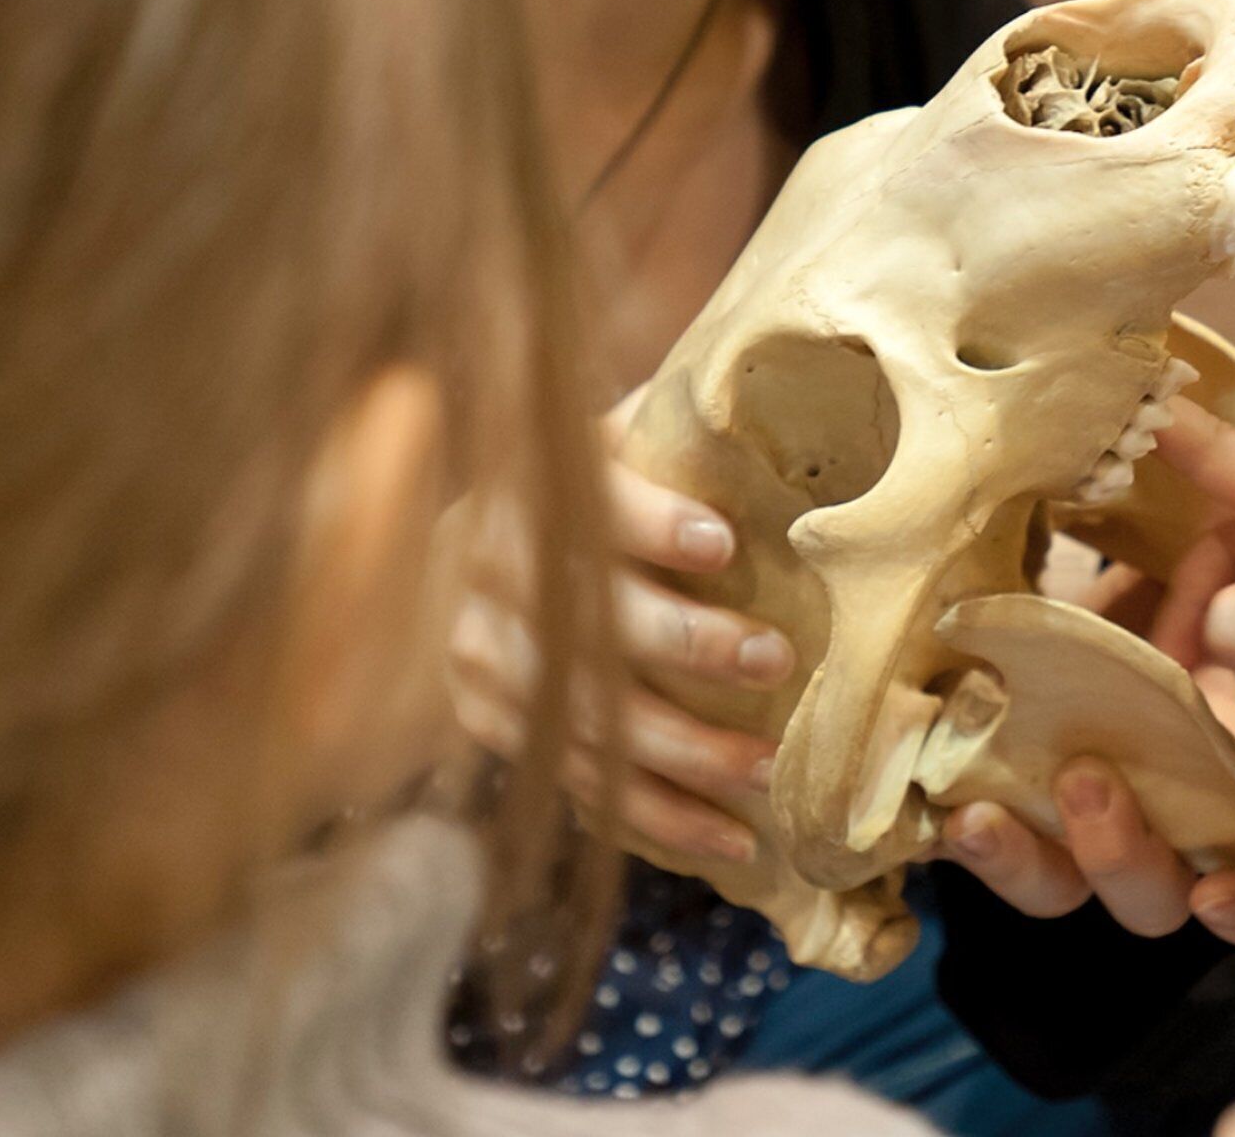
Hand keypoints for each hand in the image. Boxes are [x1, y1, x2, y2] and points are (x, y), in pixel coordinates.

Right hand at [451, 415, 794, 865]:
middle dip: (686, 645)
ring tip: (768, 770)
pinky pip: (575, 778)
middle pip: (585, 621)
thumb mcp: (608, 437)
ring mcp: (479, 657)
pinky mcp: (488, 723)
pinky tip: (728, 835)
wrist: (456, 551)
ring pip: (584, 716)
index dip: (648, 525)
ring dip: (683, 752)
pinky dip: (654, 814)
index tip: (724, 544)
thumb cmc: (574, 486)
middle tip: (776, 659)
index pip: (580, 502)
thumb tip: (778, 399)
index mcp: (522, 488)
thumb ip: (669, 427)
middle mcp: (484, 573)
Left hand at [934, 536, 1234, 942]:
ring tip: (981, 816)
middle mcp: (1143, 831)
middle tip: (1084, 776)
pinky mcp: (987, 810)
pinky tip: (943, 816)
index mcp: (1218, 793)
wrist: (1042, 589)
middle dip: (1118, 855)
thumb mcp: (1186, 602)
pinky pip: (976, 854)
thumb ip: (1207, 615)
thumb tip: (1231, 603)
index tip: (1216, 892)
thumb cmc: (1143, 601)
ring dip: (1022, 863)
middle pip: (1147, 899)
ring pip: (1054, 890)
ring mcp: (1060, 830)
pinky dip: (963, 846)